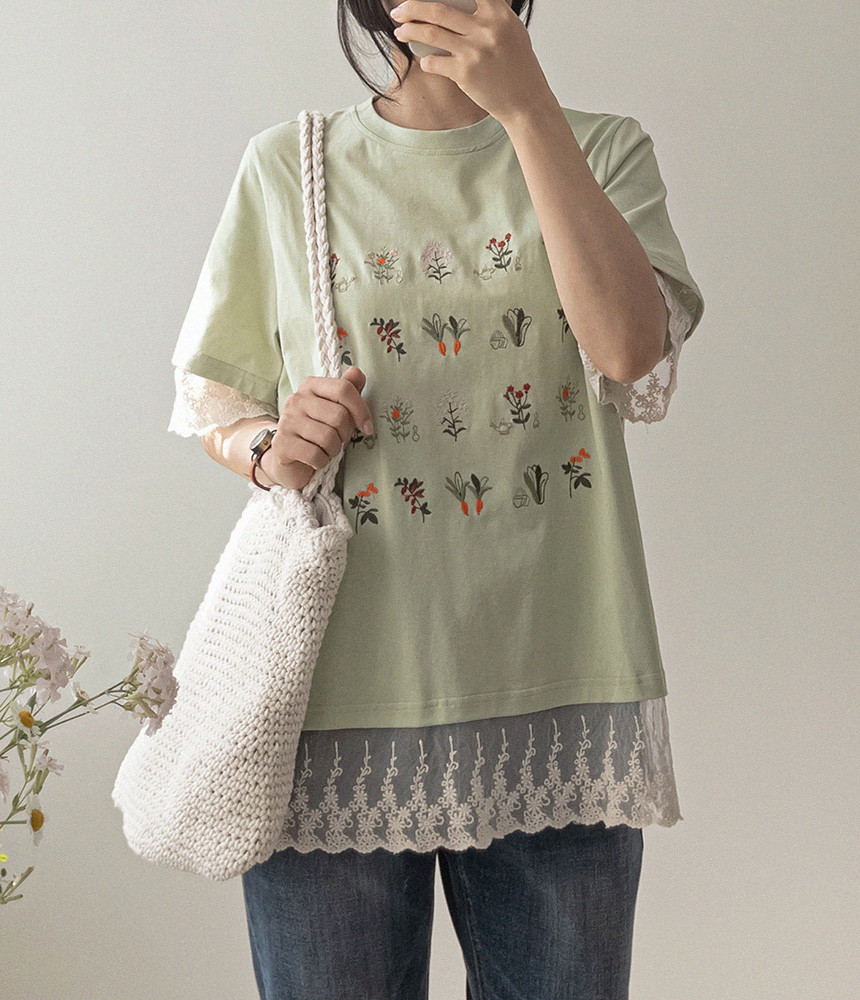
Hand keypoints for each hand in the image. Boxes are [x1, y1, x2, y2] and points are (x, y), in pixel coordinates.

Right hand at [260, 366, 373, 489]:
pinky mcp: (282, 444)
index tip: (367, 427)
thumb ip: (347, 391)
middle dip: (345, 434)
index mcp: (311, 386)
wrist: (290, 459)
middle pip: (339, 416)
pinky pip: (315, 455)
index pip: (343, 389)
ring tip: (326, 449)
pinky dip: (322, 461)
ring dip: (334, 450)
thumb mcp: (336, 410)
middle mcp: (296, 399)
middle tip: (338, 439)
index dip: (361, 410)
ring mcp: (286, 421)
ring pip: (328, 437)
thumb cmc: (317, 432)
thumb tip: (356, 372)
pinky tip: (317, 459)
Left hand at [389, 0, 552, 124]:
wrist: (525, 102)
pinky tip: (424, 62)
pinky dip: (425, 62)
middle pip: (437, 9)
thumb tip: (469, 3)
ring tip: (399, 31)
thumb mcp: (513, 31)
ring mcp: (474, 51)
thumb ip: (493, 14)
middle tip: (398, 11)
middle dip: (411, 8)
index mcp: (499, 14)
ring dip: (409, 31)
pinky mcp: (464, 73)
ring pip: (430, 33)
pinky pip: (433, 63)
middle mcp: (486, 29)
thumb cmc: (519, 68)